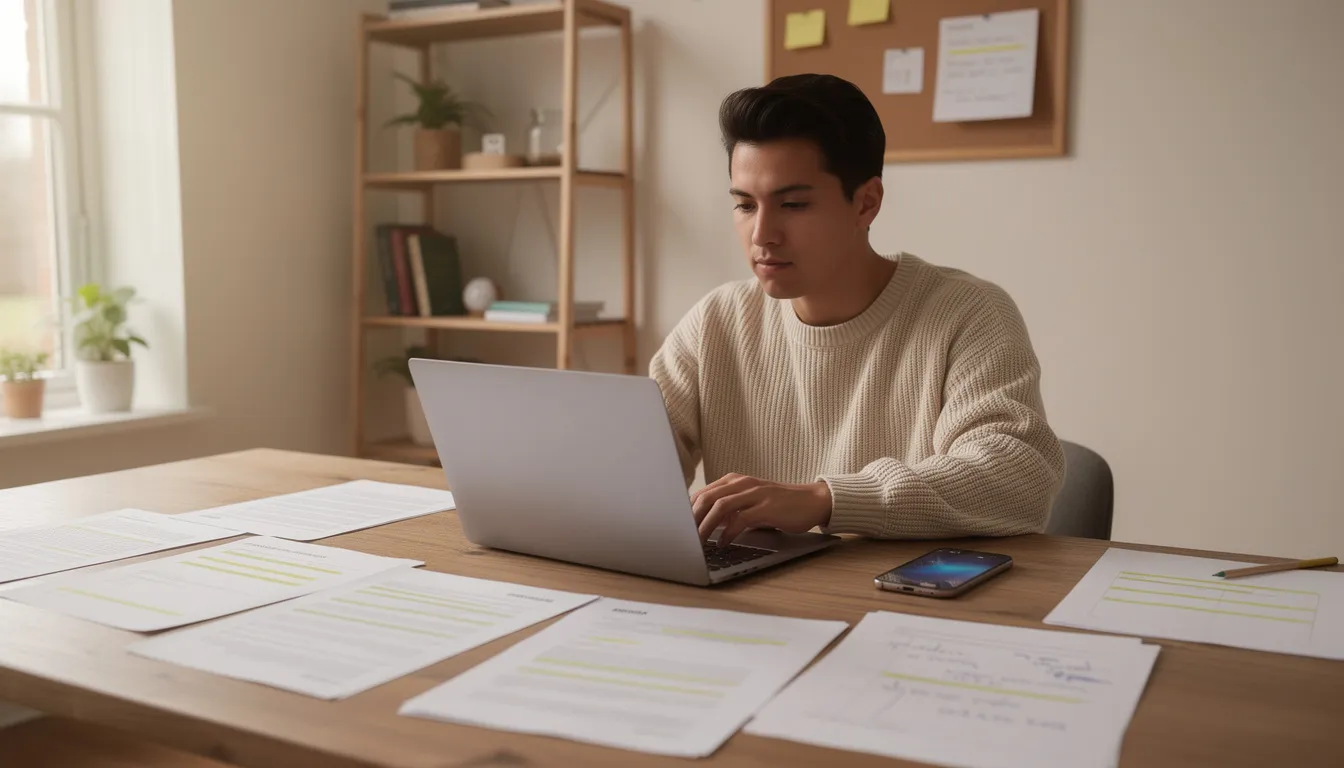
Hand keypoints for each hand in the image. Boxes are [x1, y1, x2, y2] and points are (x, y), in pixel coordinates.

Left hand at [691, 473, 832, 545]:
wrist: (812, 501)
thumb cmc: (779, 504)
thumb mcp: (750, 502)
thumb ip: (729, 509)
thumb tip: (704, 524)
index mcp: (734, 481)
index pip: (702, 493)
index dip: (687, 510)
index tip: (677, 526)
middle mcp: (742, 483)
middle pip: (707, 498)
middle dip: (691, 519)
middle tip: (682, 537)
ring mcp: (754, 493)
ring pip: (720, 507)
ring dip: (705, 526)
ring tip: (697, 542)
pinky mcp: (766, 507)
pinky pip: (740, 519)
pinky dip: (728, 532)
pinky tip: (723, 543)